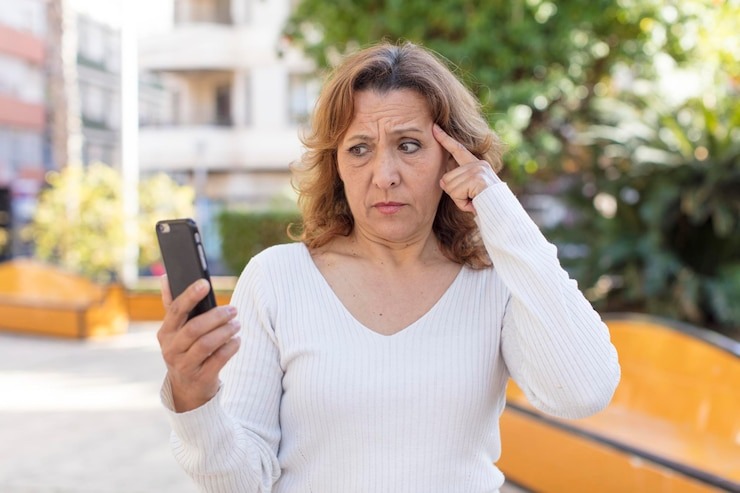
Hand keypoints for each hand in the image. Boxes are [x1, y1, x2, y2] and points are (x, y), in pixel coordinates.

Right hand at [157, 277, 240, 411]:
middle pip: (194, 328)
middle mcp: (171, 349)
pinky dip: (230, 348)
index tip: (205, 284)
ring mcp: (184, 365)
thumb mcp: (176, 330)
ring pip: (207, 344)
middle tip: (234, 310)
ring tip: (237, 324)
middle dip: (216, 316)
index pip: (176, 310)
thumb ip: (174, 305)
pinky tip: (237, 340)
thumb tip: (166, 277)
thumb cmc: (185, 349)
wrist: (187, 387)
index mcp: (165, 332)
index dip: (190, 295)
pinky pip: (218, 360)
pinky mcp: (200, 378)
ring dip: (225, 331)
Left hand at [434, 124, 500, 212]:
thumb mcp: (469, 191)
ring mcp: (477, 170)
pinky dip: (461, 202)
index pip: (457, 149)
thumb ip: (456, 182)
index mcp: (476, 164)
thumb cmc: (485, 204)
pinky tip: (474, 202)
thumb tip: (442, 181)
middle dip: (454, 193)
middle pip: (447, 178)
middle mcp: (477, 164)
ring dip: (459, 198)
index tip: (434, 128)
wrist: (502, 212)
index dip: (444, 138)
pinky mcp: (477, 178)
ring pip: (449, 186)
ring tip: (473, 200)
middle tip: (470, 198)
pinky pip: (456, 192)